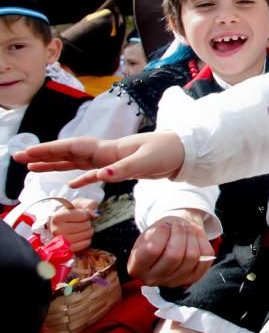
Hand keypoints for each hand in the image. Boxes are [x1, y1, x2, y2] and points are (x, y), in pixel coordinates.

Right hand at [14, 131, 184, 187]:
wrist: (184, 151)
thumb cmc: (167, 152)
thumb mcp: (146, 162)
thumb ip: (123, 169)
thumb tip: (100, 175)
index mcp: (110, 150)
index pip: (74, 148)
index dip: (50, 151)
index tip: (29, 155)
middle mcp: (107, 153)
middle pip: (69, 153)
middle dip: (44, 156)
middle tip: (19, 159)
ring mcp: (112, 159)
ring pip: (77, 162)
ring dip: (56, 165)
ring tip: (33, 169)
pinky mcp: (120, 167)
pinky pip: (93, 172)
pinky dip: (81, 177)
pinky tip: (72, 184)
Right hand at [49, 198, 98, 251]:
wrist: (63, 223)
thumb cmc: (72, 212)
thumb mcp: (80, 203)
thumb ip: (89, 205)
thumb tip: (95, 214)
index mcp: (57, 217)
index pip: (83, 215)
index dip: (87, 214)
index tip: (82, 215)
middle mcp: (56, 230)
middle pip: (84, 226)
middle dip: (88, 223)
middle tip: (84, 223)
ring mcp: (61, 241)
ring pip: (84, 235)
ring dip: (89, 232)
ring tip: (84, 229)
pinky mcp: (66, 249)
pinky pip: (83, 245)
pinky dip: (87, 240)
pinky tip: (84, 236)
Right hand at [127, 212, 213, 286]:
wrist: (169, 242)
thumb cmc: (157, 236)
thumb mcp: (148, 232)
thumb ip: (155, 233)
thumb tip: (171, 231)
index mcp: (136, 267)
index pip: (152, 250)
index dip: (161, 233)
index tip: (164, 226)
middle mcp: (153, 279)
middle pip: (174, 255)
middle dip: (179, 233)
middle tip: (178, 225)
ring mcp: (174, 281)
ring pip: (192, 256)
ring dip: (191, 237)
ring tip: (186, 229)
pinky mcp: (192, 278)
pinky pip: (205, 258)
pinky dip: (202, 243)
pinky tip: (194, 239)